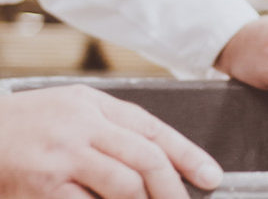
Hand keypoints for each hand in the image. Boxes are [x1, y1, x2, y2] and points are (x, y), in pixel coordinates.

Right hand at [0, 84, 222, 197]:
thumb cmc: (31, 123)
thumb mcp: (74, 109)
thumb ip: (112, 128)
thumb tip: (156, 159)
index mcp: (95, 104)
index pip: (153, 128)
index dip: (187, 154)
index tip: (210, 176)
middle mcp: (84, 126)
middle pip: (145, 158)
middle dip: (172, 188)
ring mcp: (64, 157)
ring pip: (123, 186)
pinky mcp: (44, 187)